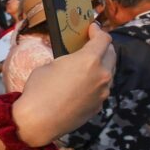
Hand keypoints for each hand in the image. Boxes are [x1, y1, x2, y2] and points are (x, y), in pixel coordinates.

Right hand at [13, 23, 114, 145]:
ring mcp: (103, 92)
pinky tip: (81, 87)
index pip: (103, 39)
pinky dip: (95, 84)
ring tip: (86, 68)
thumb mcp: (49, 66)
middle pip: (111, 54)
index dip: (98, 31)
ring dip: (101, 66)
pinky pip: (101, 90)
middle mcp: (102, 74)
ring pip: (109, 73)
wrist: (39, 121)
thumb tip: (72, 62)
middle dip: (103, 48)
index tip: (92, 29)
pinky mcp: (99, 106)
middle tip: (92, 46)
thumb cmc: (39, 90)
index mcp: (89, 60)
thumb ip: (67, 61)